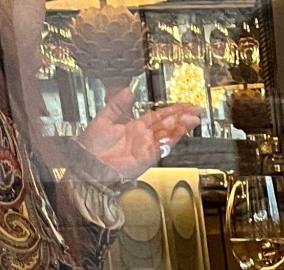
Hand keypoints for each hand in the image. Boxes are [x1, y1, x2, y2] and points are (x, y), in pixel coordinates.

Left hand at [78, 89, 201, 177]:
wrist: (87, 165)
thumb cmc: (91, 147)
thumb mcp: (104, 118)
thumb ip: (117, 104)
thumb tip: (128, 91)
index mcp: (133, 128)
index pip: (157, 116)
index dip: (171, 110)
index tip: (183, 105)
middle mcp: (142, 138)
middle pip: (166, 124)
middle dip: (182, 116)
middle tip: (196, 109)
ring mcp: (145, 148)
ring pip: (167, 134)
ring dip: (181, 125)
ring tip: (194, 118)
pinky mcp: (146, 157)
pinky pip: (162, 146)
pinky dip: (172, 137)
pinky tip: (181, 130)